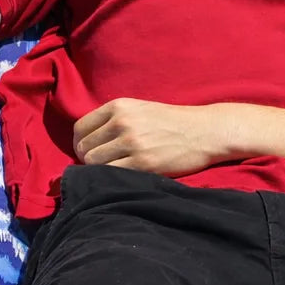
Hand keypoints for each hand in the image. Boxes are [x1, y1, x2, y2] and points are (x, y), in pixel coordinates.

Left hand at [72, 98, 231, 175]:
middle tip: (103, 165)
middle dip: (89, 159)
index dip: (81, 143)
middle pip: (85, 148)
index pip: (80, 128)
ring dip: (99, 171)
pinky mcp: (143, 163)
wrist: (204, 131)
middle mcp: (122, 122)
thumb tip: (86, 141)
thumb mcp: (139, 109)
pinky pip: (111, 174)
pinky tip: (124, 176)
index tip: (89, 151)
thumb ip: (114, 119)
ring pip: (94, 163)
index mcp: (119, 106)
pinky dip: (112, 178)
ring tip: (114, 170)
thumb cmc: (172, 122)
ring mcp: (132, 143)